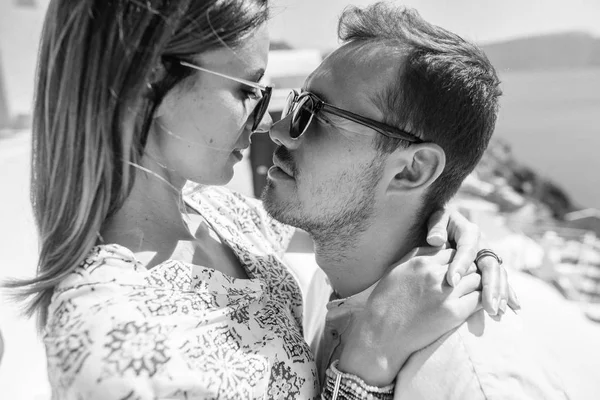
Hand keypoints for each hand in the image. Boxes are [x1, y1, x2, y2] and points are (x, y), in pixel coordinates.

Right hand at [337, 247, 482, 385]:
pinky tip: (476, 304)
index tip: (457, 268)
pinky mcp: (454, 313)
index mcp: (420, 262)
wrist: (382, 334)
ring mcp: (446, 293)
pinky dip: (480, 299)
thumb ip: (415, 257)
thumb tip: (433, 247)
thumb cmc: (385, 303)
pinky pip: (478, 299)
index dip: (457, 259)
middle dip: (470, 270)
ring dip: (478, 284)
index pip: (452, 251)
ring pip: (477, 279)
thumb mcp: (395, 271)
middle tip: (470, 280)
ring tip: (474, 292)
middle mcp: (435, 274)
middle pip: (467, 262)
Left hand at [426, 209, 520, 314]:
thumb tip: (436, 239)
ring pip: (498, 275)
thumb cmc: (438, 224)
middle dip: (490, 286)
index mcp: (469, 232)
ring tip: (496, 311)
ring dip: (500, 294)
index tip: (451, 282)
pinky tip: (510, 309)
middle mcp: (482, 245)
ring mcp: (486, 257)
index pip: (467, 250)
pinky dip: (505, 295)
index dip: (461, 265)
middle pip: (489, 265)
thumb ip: (436, 227)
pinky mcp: (487, 269)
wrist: (443, 227)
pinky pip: (499, 281)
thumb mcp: (436, 219)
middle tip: (488, 305)